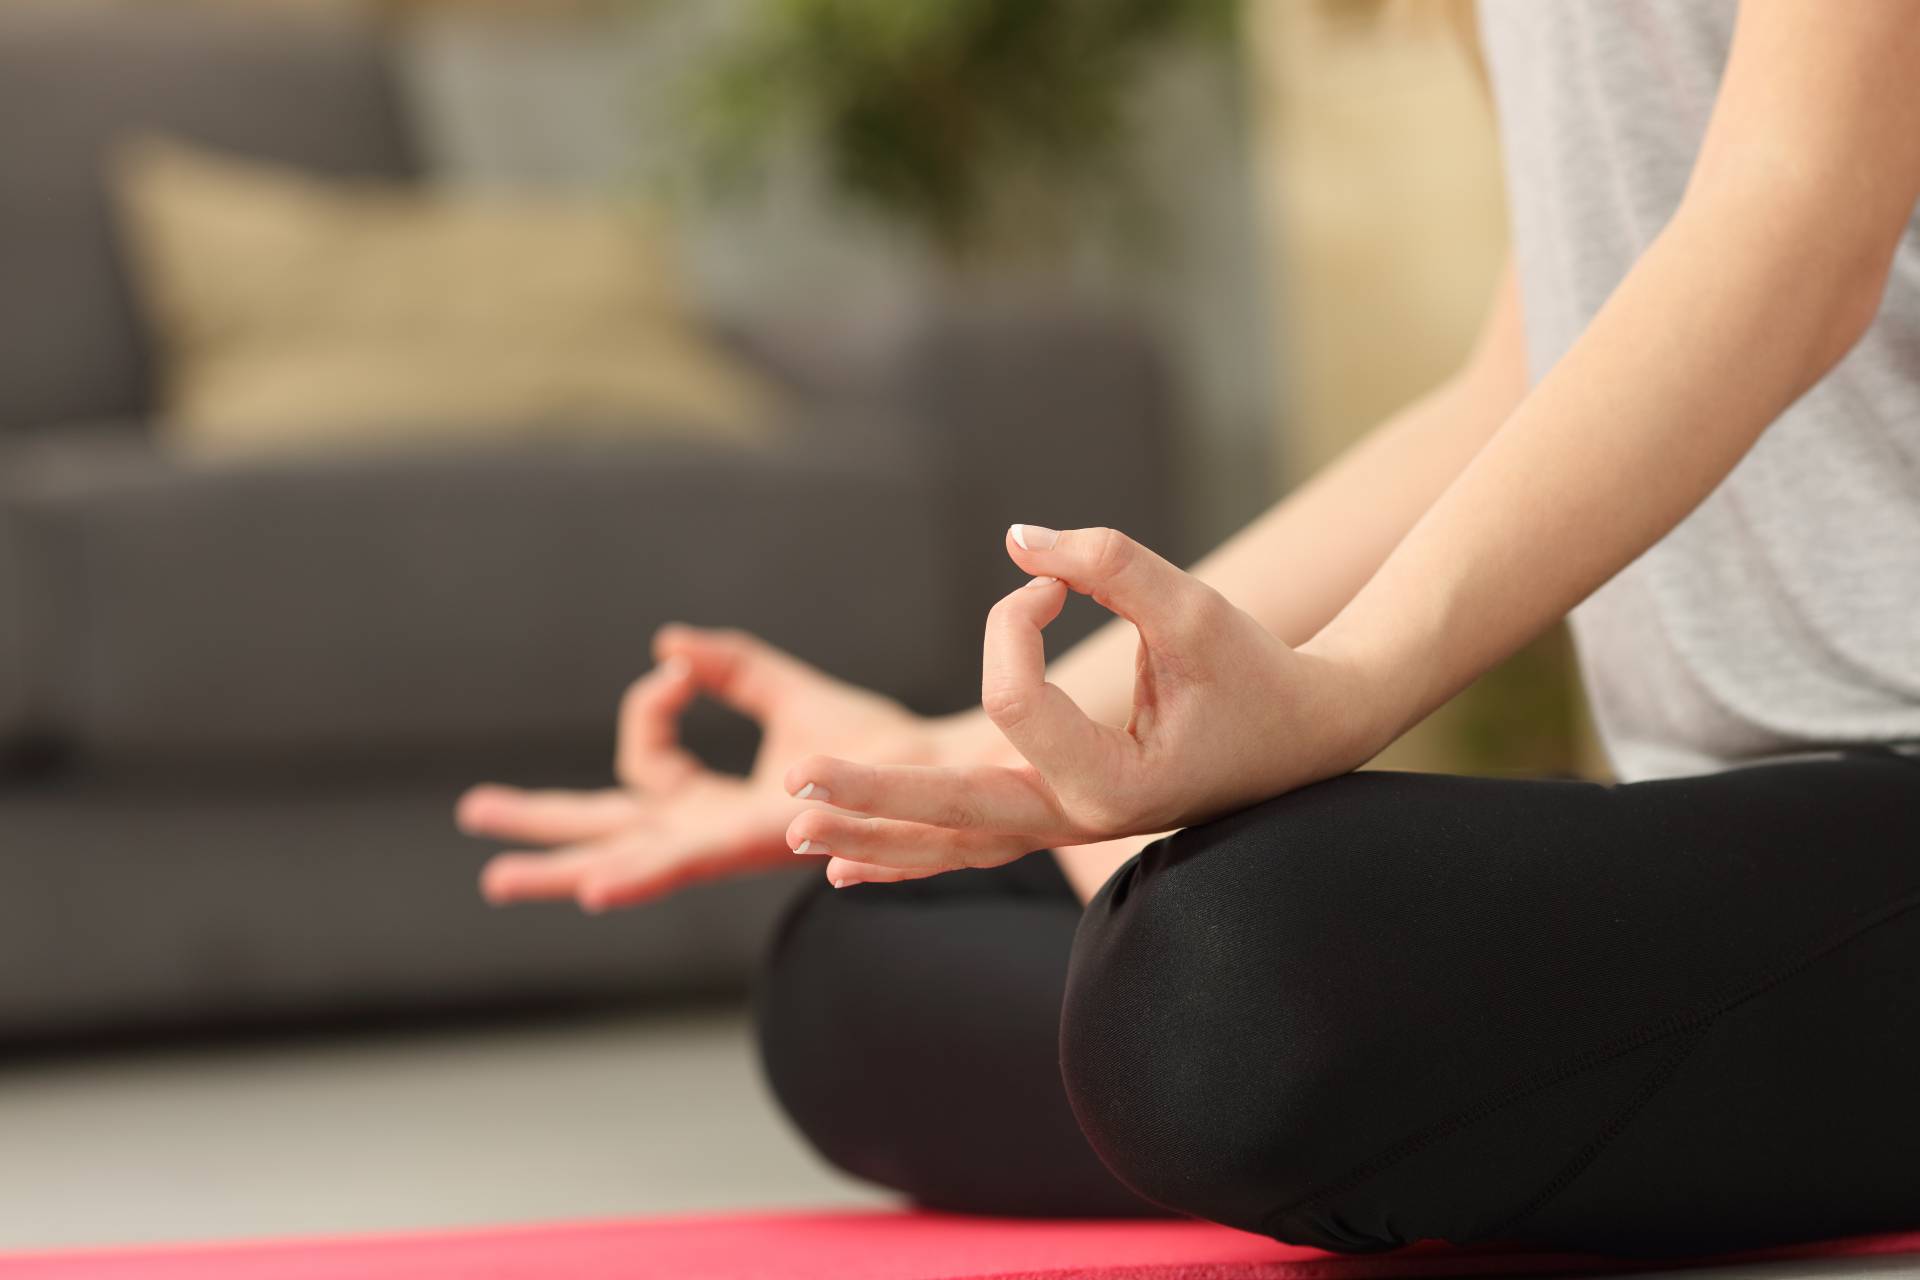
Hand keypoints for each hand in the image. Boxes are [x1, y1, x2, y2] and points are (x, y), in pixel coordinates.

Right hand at [459, 625, 989, 910]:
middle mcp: (709, 831)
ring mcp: (726, 846)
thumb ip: (730, 669)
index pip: (644, 764)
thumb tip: (669, 646)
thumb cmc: (873, 741)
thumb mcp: (787, 693)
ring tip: (503, 879)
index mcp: (711, 803)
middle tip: (476, 822)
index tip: (681, 672)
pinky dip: (638, 874)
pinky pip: (683, 863)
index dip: (649, 712)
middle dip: (540, 828)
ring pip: (627, 856)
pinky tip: (595, 889)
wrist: (935, 764)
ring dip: (563, 866)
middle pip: (605, 830)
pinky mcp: (756, 845)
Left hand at [782, 526, 1376, 887]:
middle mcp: (1080, 818)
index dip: (1013, 620)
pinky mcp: (1057, 820)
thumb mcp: (1196, 608)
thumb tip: (1018, 540)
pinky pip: (968, 847)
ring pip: (951, 845)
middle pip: (954, 812)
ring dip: (872, 835)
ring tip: (793, 833)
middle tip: (793, 784)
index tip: (1053, 580)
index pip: (1016, 700)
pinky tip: (844, 869)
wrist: (1305, 734)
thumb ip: (1110, 563)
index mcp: (1117, 782)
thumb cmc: (1256, 671)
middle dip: (871, 795)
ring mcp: (1064, 829)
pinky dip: (907, 855)